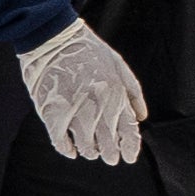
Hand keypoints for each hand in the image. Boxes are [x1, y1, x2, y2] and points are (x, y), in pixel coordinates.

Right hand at [20, 12, 147, 165]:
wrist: (53, 38)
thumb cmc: (88, 49)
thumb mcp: (119, 65)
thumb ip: (133, 92)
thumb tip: (141, 117)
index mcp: (116, 93)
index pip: (129, 131)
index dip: (130, 148)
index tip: (128, 157)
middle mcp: (98, 105)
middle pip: (109, 143)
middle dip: (111, 154)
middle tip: (110, 157)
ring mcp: (74, 111)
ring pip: (87, 146)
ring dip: (91, 152)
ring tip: (90, 150)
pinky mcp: (52, 114)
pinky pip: (61, 143)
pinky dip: (68, 150)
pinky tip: (71, 150)